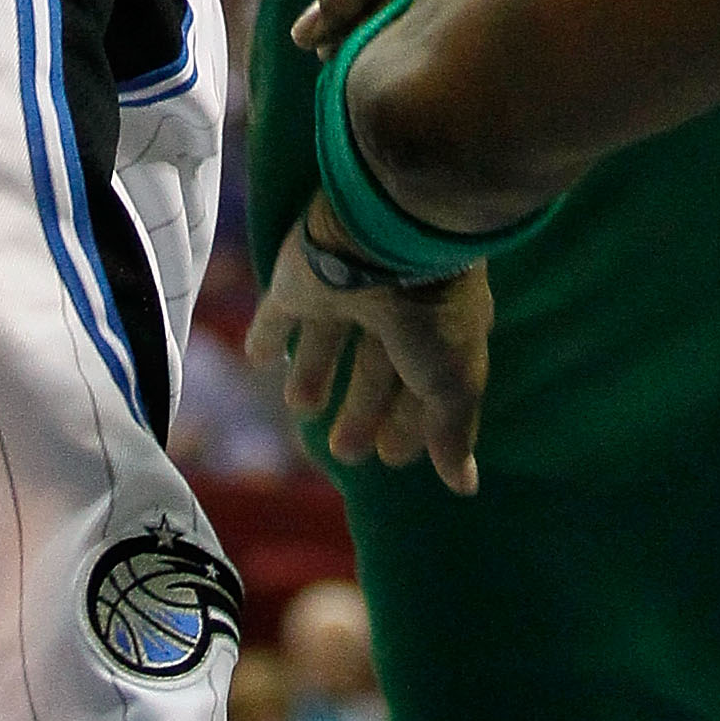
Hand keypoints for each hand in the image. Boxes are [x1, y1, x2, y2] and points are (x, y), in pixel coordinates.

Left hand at [247, 206, 488, 491]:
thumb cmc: (430, 314)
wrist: (384, 235)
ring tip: (300, 408)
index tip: (392, 456)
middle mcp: (392, 311)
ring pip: (327, 340)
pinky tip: (254, 358)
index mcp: (438, 330)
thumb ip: (451, 431)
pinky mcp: (299, 279)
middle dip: (362, 409)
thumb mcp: (452, 382)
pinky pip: (280, 312)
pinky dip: (268, 335)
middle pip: (374, 368)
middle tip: (344, 452)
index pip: (423, 386)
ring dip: (314, 373)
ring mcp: (344, 292)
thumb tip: (465, 486)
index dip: (409, 423)